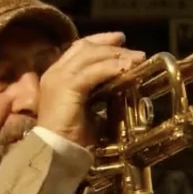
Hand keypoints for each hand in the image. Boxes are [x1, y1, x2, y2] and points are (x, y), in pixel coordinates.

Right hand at [36, 32, 146, 146]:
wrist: (54, 153)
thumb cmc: (71, 138)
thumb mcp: (86, 109)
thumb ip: (96, 94)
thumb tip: (119, 85)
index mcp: (56, 76)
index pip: (78, 48)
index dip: (100, 41)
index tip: (120, 40)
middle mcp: (55, 72)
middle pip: (86, 47)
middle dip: (112, 46)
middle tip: (135, 51)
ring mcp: (59, 77)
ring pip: (91, 55)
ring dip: (117, 55)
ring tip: (138, 58)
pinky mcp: (66, 86)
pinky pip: (94, 71)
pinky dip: (113, 68)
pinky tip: (128, 69)